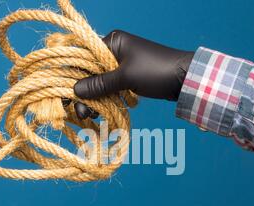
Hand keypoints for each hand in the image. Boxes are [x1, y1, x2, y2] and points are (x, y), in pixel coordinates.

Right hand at [73, 30, 193, 119]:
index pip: (83, 56)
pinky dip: (106, 99)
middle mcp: (114, 51)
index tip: (67, 95)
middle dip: (84, 93)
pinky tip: (101, 112)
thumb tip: (75, 90)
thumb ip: (100, 84)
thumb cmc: (156, 71)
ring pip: (99, 82)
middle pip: (89, 72)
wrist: (185, 79)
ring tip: (92, 116)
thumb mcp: (126, 77)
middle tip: (82, 113)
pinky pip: (110, 88)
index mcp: (112, 42)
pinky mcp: (128, 77)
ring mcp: (121, 65)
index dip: (73, 75)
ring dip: (94, 99)